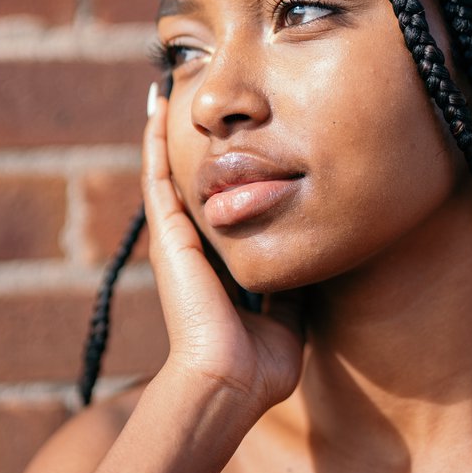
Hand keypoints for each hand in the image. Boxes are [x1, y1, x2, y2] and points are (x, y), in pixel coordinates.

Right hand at [142, 89, 305, 418]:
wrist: (229, 383)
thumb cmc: (258, 366)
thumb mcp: (289, 316)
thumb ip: (296, 287)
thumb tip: (316, 262)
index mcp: (219, 267)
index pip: (220, 209)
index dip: (224, 176)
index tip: (234, 142)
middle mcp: (193, 249)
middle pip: (190, 182)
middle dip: (194, 144)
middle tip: (192, 98)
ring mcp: (176, 242)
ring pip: (168, 173)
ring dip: (168, 133)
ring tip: (169, 89)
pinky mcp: (168, 238)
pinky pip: (158, 179)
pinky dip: (155, 144)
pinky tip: (157, 110)